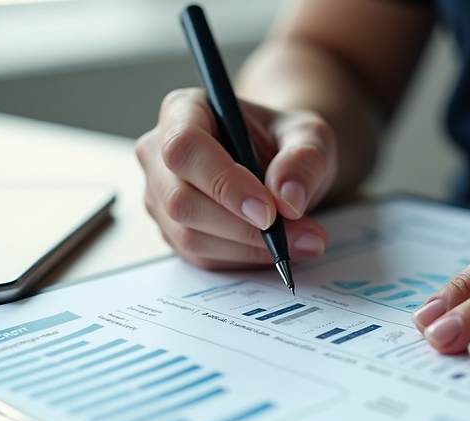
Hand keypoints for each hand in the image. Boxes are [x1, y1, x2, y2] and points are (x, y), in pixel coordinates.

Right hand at [137, 88, 335, 269]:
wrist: (277, 164)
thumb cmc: (284, 141)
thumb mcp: (310, 136)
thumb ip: (304, 159)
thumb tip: (288, 198)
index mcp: (183, 111)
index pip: (185, 147)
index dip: (224, 183)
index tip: (269, 209)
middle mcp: (159, 153)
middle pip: (181, 200)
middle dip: (242, 226)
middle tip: (299, 232)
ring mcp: (160, 196)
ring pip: (190, 236)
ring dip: (248, 247)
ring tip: (301, 240)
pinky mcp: (171, 230)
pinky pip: (201, 256)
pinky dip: (243, 258)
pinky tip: (276, 247)